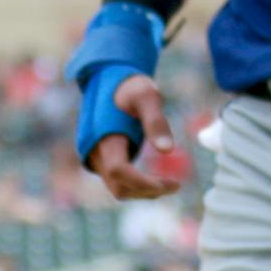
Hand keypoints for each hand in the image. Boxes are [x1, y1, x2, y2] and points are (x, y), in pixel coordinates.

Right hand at [84, 75, 182, 200]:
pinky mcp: (100, 159)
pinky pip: (116, 181)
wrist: (108, 78)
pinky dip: (135, 185)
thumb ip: (156, 121)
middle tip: (175, 185)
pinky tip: (155, 178)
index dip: (144, 183)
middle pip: (118, 187)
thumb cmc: (130, 85)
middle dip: (147, 191)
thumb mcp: (147, 95)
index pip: (119, 171)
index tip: (172, 183)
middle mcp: (94, 151)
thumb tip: (167, 150)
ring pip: (117, 187)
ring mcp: (95, 157)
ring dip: (142, 191)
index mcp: (104, 136)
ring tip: (168, 183)